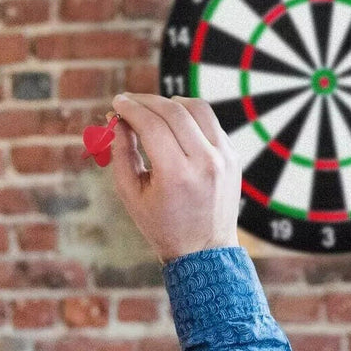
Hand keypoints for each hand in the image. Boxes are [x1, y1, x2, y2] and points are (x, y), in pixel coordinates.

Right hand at [109, 92, 241, 264]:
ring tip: (153, 110)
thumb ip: (121, 154)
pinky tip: (174, 124)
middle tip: (129, 102)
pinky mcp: (233, 155)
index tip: (117, 103)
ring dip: (171, 102)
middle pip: (173, 111)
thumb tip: (118, 120)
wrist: (204, 250)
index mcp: (177, 175)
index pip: (151, 124)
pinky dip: (190, 116)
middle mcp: (205, 162)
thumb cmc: (162, 226)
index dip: (131, 108)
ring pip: (197, 108)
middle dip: (146, 101)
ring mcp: (224, 157)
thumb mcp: (131, 195)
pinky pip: (210, 122)